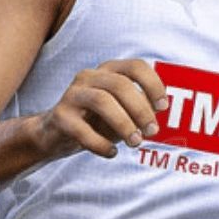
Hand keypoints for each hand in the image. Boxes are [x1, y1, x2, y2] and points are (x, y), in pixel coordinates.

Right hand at [31, 59, 167, 159]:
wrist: (55, 135)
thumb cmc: (96, 122)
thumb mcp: (122, 112)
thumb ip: (140, 109)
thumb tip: (159, 114)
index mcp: (107, 71)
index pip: (135, 66)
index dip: (153, 85)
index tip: (163, 107)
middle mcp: (88, 76)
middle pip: (120, 84)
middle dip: (141, 109)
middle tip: (152, 131)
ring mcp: (71, 95)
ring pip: (102, 101)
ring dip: (124, 124)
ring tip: (135, 143)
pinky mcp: (60, 116)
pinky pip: (83, 130)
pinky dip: (101, 144)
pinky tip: (111, 152)